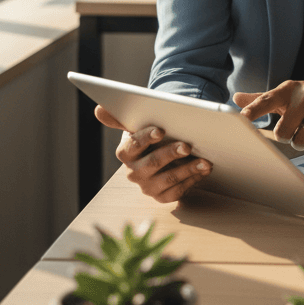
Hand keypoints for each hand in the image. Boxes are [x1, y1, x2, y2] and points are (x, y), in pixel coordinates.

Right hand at [94, 104, 211, 203]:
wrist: (160, 151)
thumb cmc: (150, 135)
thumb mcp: (136, 124)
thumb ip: (119, 118)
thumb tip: (99, 108)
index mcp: (125, 153)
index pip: (133, 145)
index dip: (146, 138)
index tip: (161, 130)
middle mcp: (133, 172)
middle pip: (152, 163)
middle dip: (171, 153)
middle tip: (187, 146)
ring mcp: (147, 186)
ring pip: (167, 179)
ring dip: (187, 170)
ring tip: (204, 161)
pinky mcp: (161, 196)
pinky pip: (176, 192)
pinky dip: (191, 181)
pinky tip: (203, 170)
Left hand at [232, 76, 303, 151]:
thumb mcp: (285, 94)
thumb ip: (261, 99)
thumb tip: (236, 98)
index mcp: (287, 89)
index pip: (267, 100)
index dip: (254, 110)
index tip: (242, 118)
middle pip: (283, 132)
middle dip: (287, 137)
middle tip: (294, 129)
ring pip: (302, 140)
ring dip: (302, 142)